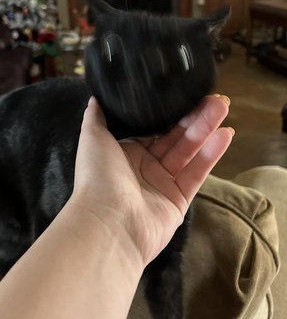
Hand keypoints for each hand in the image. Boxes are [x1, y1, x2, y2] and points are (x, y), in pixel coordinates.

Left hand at [72, 95, 232, 265]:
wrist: (108, 223)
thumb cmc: (97, 177)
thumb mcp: (92, 139)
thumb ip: (96, 117)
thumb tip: (96, 97)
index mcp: (126, 152)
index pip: (154, 129)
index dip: (171, 113)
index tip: (188, 95)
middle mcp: (146, 166)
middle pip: (175, 137)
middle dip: (194, 117)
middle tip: (214, 98)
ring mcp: (163, 184)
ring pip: (189, 151)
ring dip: (206, 129)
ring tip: (223, 105)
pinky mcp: (179, 200)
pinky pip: (197, 172)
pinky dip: (211, 154)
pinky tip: (225, 134)